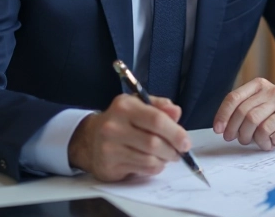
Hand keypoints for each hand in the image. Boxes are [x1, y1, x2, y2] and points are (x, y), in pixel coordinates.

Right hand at [68, 94, 190, 181]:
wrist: (88, 139)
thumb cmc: (121, 121)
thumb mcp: (139, 105)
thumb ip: (160, 107)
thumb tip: (176, 112)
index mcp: (125, 106)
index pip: (156, 119)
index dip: (175, 132)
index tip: (186, 142)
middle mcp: (114, 126)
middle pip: (154, 142)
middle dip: (172, 149)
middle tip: (179, 151)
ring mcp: (109, 147)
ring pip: (149, 159)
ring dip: (164, 160)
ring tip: (167, 156)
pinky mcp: (109, 166)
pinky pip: (142, 169)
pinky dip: (154, 167)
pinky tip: (153, 162)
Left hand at [213, 78, 274, 150]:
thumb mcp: (261, 97)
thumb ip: (243, 107)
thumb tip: (222, 127)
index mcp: (259, 85)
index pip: (234, 98)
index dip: (223, 115)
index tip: (219, 130)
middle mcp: (273, 93)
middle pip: (246, 114)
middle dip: (237, 131)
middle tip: (238, 139)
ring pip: (260, 127)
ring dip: (253, 139)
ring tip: (255, 141)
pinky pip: (274, 136)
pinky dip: (267, 143)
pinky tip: (269, 142)